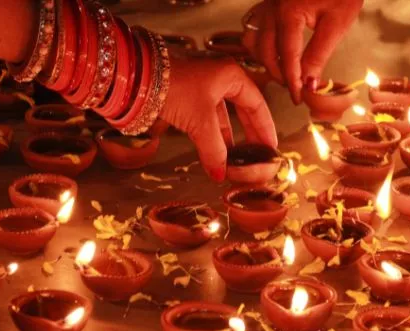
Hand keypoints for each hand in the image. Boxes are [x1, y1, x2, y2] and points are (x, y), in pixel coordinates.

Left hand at [159, 57, 277, 181]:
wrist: (137, 78)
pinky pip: (206, 119)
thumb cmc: (175, 89)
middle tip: (259, 154)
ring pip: (222, 116)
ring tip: (236, 159)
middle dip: (249, 134)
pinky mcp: (186, 96)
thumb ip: (215, 150)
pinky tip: (214, 153)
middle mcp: (220, 79)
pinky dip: (210, 136)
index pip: (257, 104)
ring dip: (227, 139)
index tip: (271, 146)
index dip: (265, 127)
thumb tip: (221, 175)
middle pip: (243, 109)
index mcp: (231, 76)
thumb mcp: (201, 121)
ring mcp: (202, 87)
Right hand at [241, 0, 362, 103]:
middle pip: (266, 52)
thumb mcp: (336, 25)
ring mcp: (267, 4)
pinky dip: (259, 43)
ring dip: (265, 59)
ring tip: (284, 69)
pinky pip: (252, 27)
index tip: (298, 97)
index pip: (287, 57)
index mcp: (289, 13)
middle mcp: (272, 9)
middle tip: (295, 86)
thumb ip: (319, 55)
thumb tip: (308, 84)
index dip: (293, 81)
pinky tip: (274, 50)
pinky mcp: (268, 3)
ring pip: (252, 40)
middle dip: (279, 74)